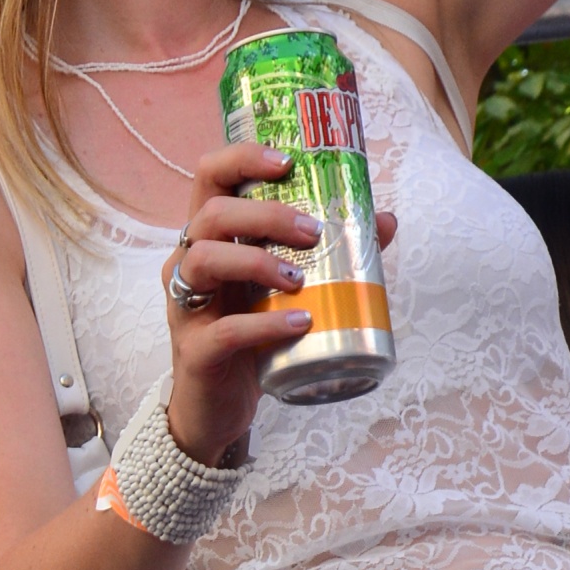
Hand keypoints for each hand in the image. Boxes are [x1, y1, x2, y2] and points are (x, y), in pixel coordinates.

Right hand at [157, 141, 329, 458]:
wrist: (217, 411)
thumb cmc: (249, 339)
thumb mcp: (284, 292)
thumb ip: (330, 254)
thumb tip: (383, 220)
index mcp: (209, 239)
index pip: (210, 178)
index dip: (242, 159)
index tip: (287, 162)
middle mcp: (188, 264)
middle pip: (211, 215)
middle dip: (265, 215)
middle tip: (312, 231)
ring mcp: (186, 307)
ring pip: (205, 260)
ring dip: (257, 261)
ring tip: (299, 278)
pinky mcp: (195, 351)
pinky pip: (224, 330)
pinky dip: (265, 325)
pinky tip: (301, 323)